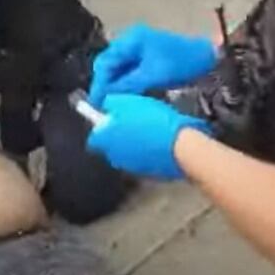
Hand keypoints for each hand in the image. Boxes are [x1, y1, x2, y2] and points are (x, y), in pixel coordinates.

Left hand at [86, 94, 210, 179]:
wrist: (180, 146)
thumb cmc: (152, 121)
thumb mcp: (129, 101)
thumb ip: (111, 103)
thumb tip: (106, 104)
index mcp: (105, 140)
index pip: (94, 136)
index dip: (102, 125)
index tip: (112, 115)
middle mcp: (114, 156)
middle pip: (111, 144)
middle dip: (119, 133)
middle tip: (135, 118)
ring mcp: (131, 167)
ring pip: (127, 152)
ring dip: (135, 142)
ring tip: (151, 128)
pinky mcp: (149, 174)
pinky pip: (144, 159)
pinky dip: (148, 152)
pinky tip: (161, 141)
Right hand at [88, 23, 216, 105]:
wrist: (207, 58)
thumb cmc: (180, 63)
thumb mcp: (151, 76)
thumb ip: (126, 85)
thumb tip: (106, 97)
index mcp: (131, 40)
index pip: (105, 62)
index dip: (100, 83)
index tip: (97, 103)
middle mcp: (131, 40)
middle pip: (109, 64)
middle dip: (106, 84)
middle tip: (104, 105)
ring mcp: (138, 47)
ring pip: (118, 68)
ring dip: (115, 85)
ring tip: (113, 103)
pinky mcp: (146, 56)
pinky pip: (129, 70)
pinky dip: (126, 82)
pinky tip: (126, 96)